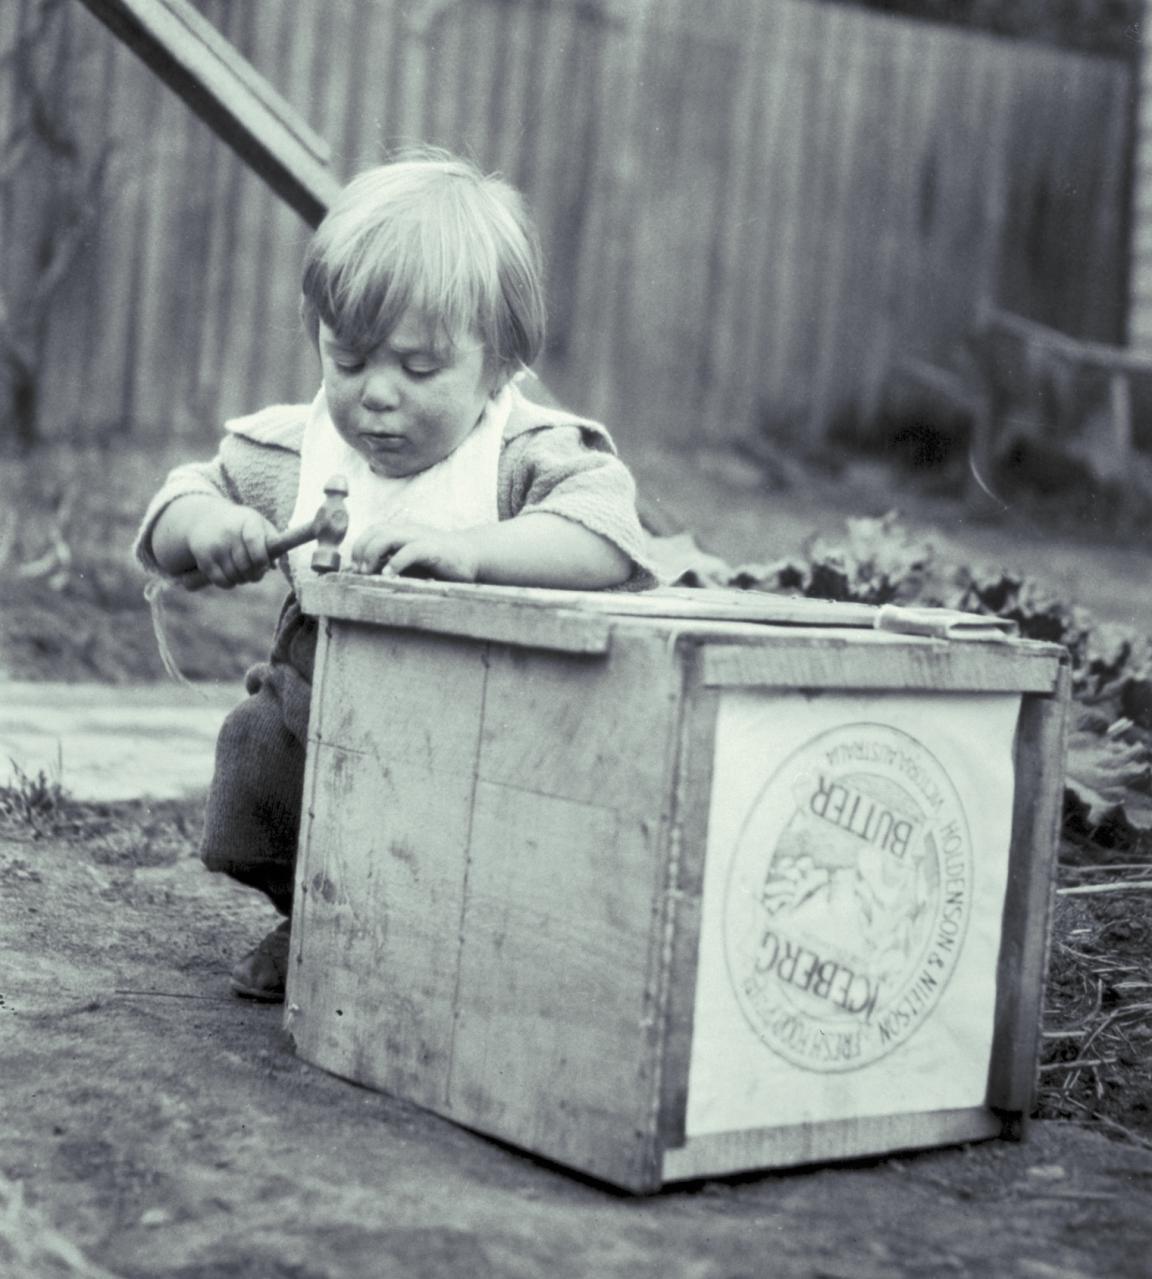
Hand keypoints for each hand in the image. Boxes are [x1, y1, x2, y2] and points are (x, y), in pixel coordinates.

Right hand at [182, 506, 279, 589]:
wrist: (205, 518)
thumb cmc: (241, 524)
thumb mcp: (258, 524)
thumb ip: (272, 541)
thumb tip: (273, 567)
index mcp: (247, 521)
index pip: (254, 542)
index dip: (261, 559)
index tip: (264, 565)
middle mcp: (228, 532)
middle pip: (246, 565)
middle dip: (255, 574)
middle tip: (257, 573)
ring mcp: (215, 546)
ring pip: (235, 575)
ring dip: (243, 579)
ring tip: (245, 573)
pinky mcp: (204, 558)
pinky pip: (221, 581)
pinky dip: (229, 583)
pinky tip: (232, 576)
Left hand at [350, 523, 479, 581]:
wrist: (473, 556)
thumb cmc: (440, 563)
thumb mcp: (412, 562)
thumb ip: (391, 564)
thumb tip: (365, 574)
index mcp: (402, 532)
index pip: (372, 531)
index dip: (359, 547)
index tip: (355, 568)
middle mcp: (409, 531)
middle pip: (375, 532)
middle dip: (362, 551)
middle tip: (359, 572)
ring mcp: (421, 538)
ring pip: (387, 537)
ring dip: (373, 554)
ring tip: (369, 573)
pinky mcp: (433, 549)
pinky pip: (410, 551)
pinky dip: (396, 563)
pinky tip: (389, 576)